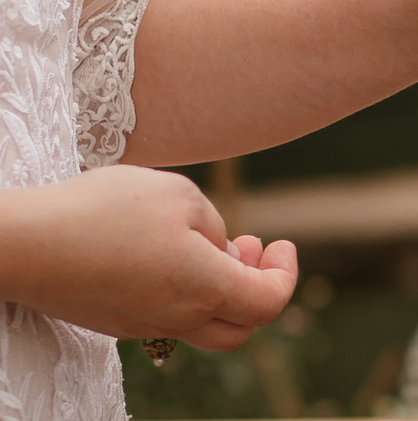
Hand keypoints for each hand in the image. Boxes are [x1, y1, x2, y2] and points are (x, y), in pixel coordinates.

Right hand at [3, 165, 296, 350]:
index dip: (285, 274)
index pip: (269, 303)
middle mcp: (178, 319)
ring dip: (220, 285)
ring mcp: (142, 325)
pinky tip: (168, 249)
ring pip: (202, 324)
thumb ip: (214, 226)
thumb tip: (221, 252)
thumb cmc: (106, 211)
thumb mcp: (180, 196)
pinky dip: (185, 289)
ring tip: (210, 239)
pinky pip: (167, 316)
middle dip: (257, 287)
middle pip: (241, 328)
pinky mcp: (114, 319)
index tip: (278, 242)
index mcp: (204, 289)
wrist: (23, 243)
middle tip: (249, 246)